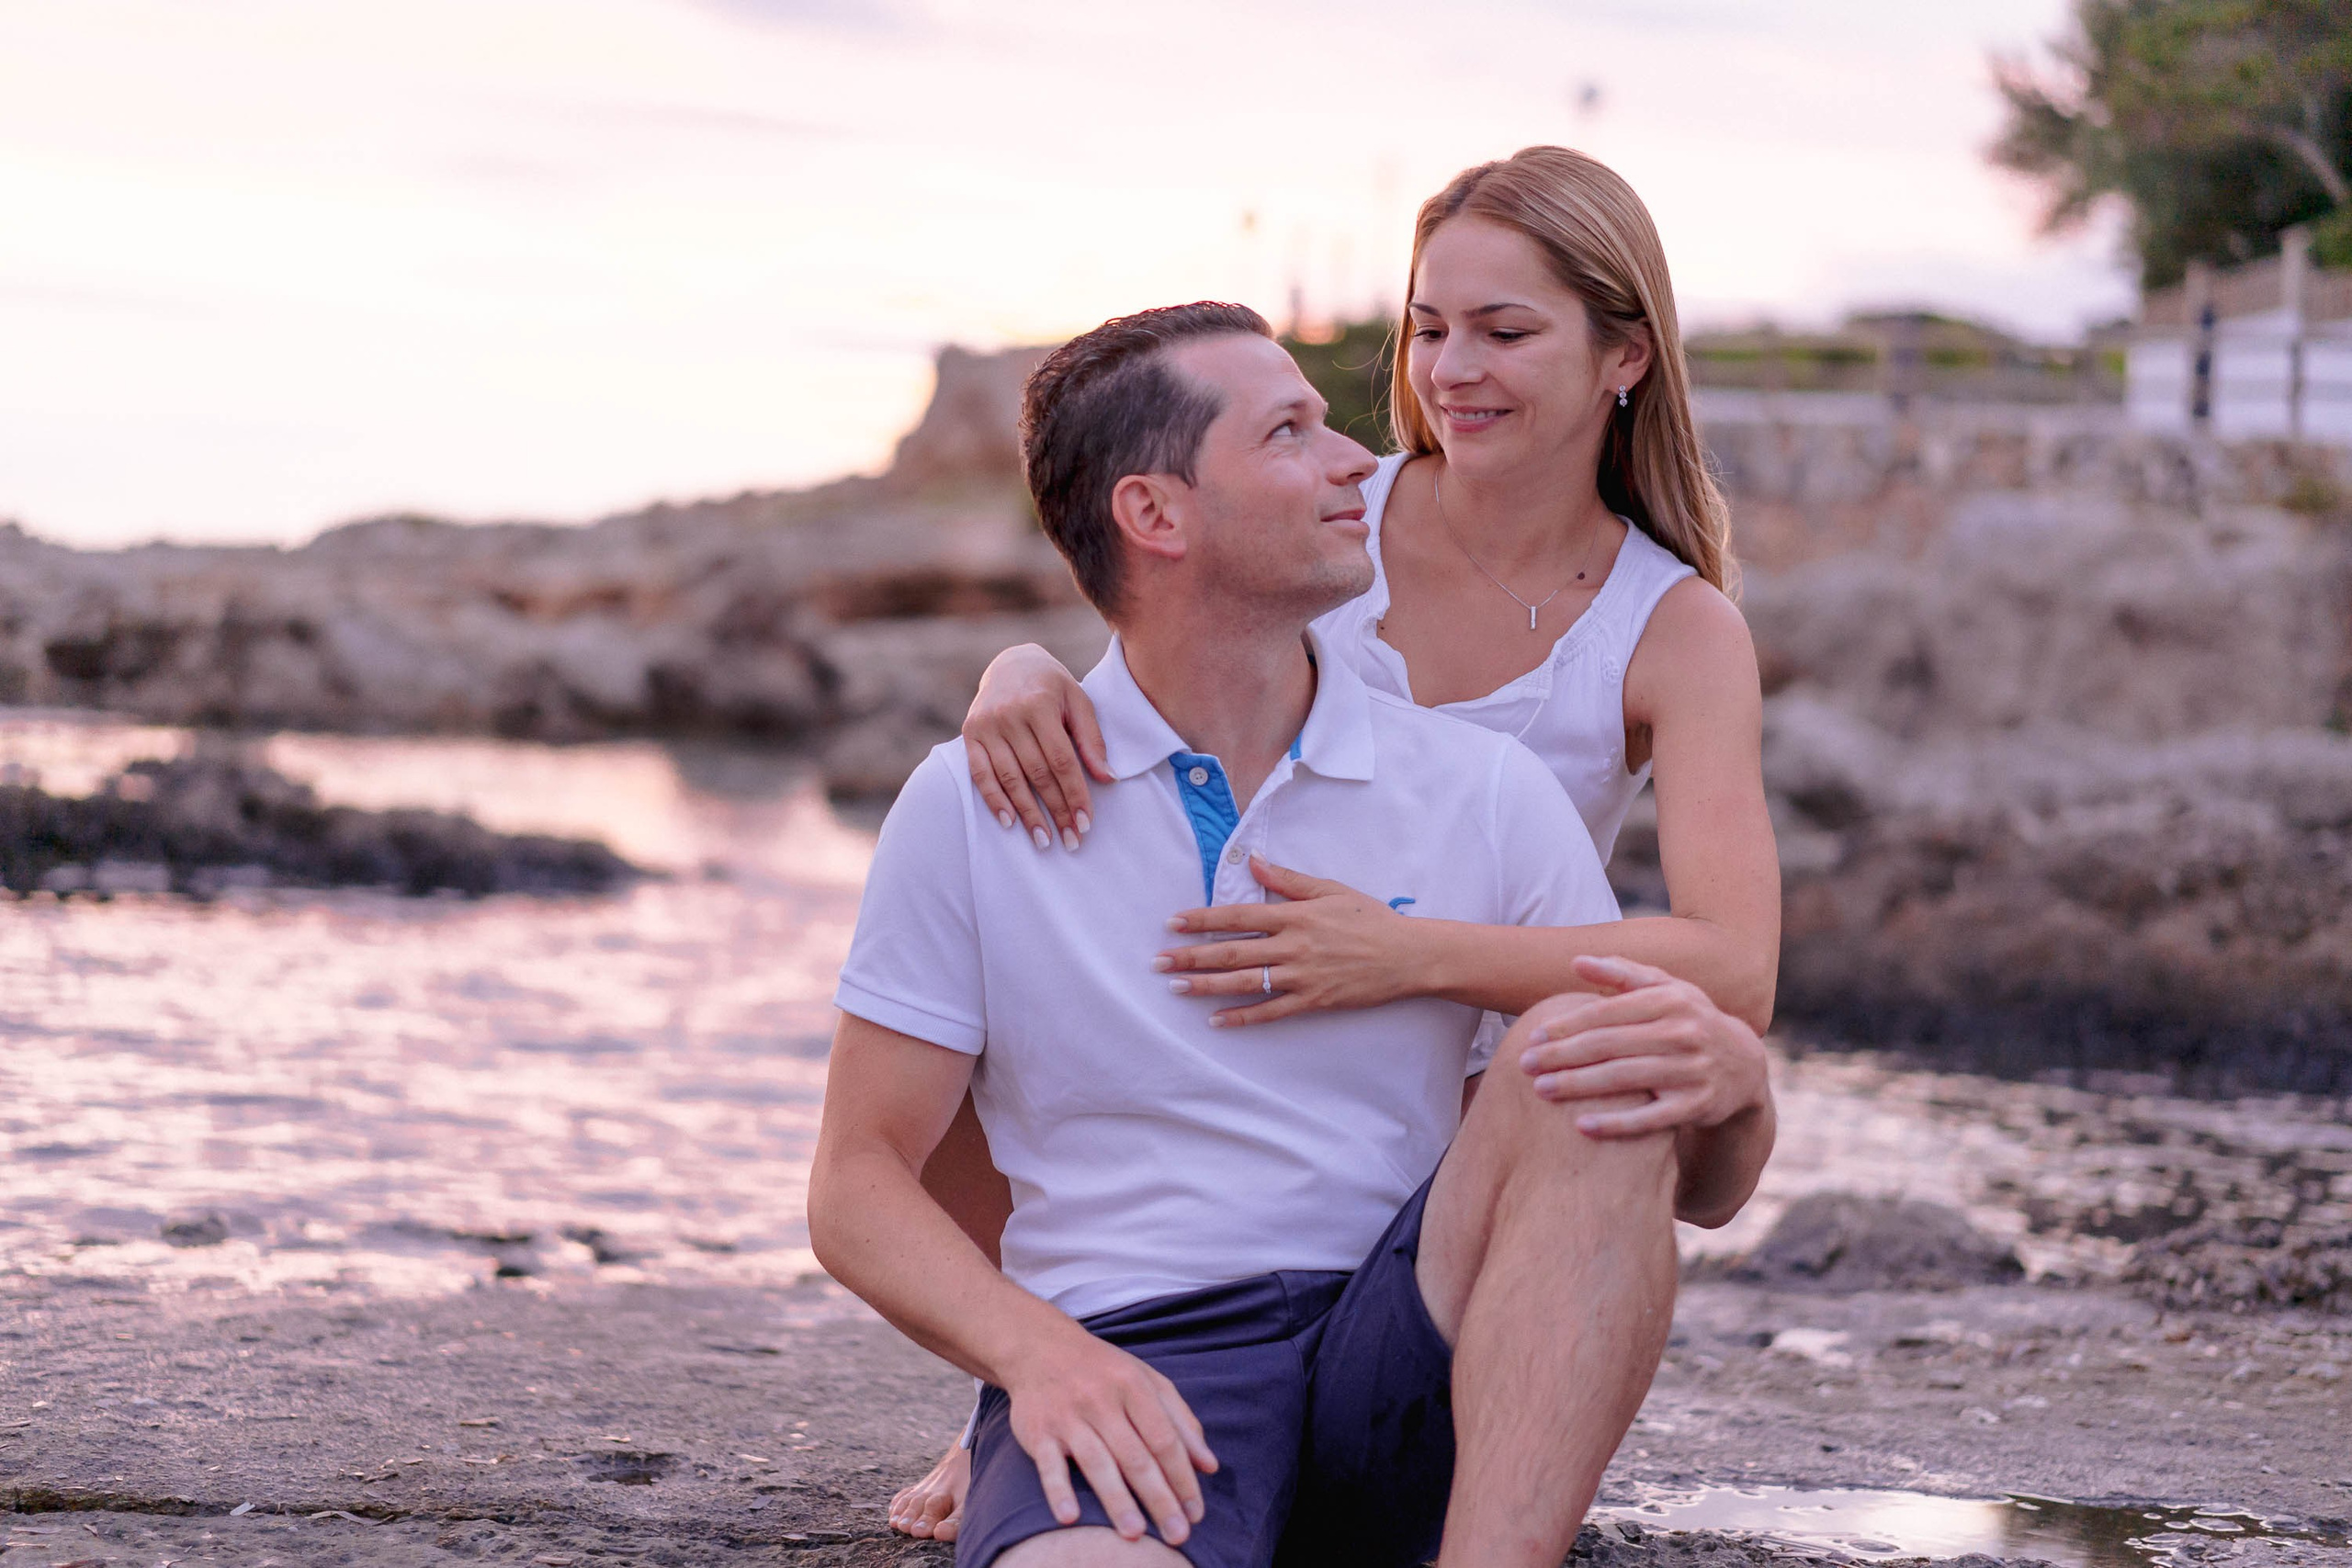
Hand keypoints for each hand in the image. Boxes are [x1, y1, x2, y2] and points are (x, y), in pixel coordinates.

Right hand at [962, 643, 1110, 850]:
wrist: (1011, 662)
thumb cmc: (1052, 686)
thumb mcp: (1079, 701)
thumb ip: (1091, 740)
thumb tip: (1107, 779)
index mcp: (1040, 705)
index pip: (1062, 760)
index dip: (1075, 793)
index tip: (1086, 823)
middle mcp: (1010, 715)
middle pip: (1037, 773)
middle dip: (1056, 810)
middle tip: (1071, 840)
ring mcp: (987, 725)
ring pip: (1010, 778)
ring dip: (1028, 813)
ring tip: (1044, 840)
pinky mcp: (970, 733)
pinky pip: (980, 774)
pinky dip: (994, 800)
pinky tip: (1009, 822)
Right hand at [1002, 1331, 1218, 1544]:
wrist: (1040, 1347)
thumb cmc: (1104, 1370)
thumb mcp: (1148, 1381)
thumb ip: (1181, 1421)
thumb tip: (1210, 1465)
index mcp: (1133, 1386)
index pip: (1164, 1439)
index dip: (1183, 1477)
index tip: (1195, 1512)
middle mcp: (1101, 1400)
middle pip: (1135, 1456)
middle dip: (1159, 1498)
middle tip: (1177, 1535)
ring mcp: (1068, 1416)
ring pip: (1096, 1462)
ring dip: (1116, 1500)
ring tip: (1135, 1535)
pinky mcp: (1038, 1432)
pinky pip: (1048, 1465)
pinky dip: (1058, 1491)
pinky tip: (1070, 1518)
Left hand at [1155, 856, 1415, 1025]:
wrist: (1408, 956)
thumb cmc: (1371, 918)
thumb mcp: (1330, 889)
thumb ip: (1288, 880)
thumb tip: (1252, 861)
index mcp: (1295, 915)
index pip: (1238, 915)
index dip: (1202, 920)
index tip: (1172, 923)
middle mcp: (1293, 945)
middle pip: (1232, 951)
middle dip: (1192, 956)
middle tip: (1159, 961)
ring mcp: (1302, 976)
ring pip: (1245, 982)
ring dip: (1207, 985)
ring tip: (1176, 987)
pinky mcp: (1314, 1001)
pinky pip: (1271, 1011)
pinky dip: (1242, 1017)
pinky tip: (1216, 1020)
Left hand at [1515, 955, 1768, 1137]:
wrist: (1744, 1065)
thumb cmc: (1689, 1020)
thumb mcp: (1666, 989)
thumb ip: (1622, 973)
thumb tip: (1576, 961)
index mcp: (1670, 1000)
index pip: (1607, 1013)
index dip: (1568, 1025)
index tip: (1535, 1035)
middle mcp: (1683, 1033)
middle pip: (1610, 1045)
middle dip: (1563, 1055)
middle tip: (1525, 1065)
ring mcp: (1691, 1070)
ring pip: (1625, 1079)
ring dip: (1579, 1086)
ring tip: (1541, 1091)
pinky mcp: (1697, 1106)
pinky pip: (1651, 1118)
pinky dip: (1616, 1124)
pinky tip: (1582, 1128)